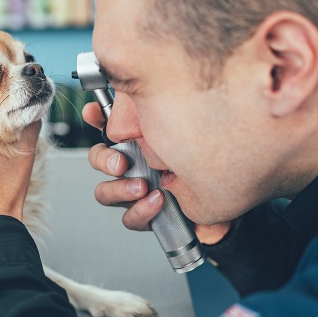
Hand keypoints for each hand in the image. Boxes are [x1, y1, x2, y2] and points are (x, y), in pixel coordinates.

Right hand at [82, 102, 230, 243]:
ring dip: (120, 189)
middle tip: (120, 164)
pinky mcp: (145, 217)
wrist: (225, 207)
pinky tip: (157, 201)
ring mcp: (135, 193)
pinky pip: (130, 218)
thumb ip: (165, 118)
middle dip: (103, 161)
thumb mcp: (187, 137)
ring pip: (105, 192)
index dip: (94, 118)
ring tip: (142, 186)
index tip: (92, 112)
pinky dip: (141, 210)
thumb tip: (147, 98)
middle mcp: (132, 167)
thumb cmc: (205, 166)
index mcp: (138, 144)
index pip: (108, 126)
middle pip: (99, 160)